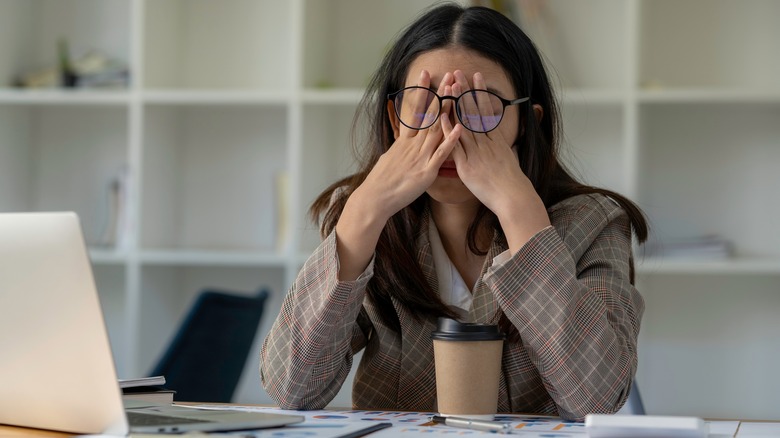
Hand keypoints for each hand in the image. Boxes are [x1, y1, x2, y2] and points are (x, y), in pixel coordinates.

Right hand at [354, 70, 461, 220]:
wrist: (375, 198)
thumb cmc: (381, 181)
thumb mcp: (389, 158)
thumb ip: (400, 148)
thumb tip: (402, 141)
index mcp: (404, 141)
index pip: (414, 110)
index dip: (421, 91)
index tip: (426, 74)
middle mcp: (413, 145)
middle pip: (429, 114)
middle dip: (440, 94)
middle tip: (448, 75)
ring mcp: (420, 156)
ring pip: (437, 129)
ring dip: (448, 109)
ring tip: (457, 92)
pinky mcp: (426, 171)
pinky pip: (441, 154)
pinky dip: (450, 140)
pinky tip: (459, 127)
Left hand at [442, 70, 549, 251]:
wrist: (513, 197)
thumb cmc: (512, 182)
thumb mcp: (509, 159)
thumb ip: (501, 147)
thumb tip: (499, 140)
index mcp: (496, 140)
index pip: (486, 110)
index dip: (480, 93)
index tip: (475, 77)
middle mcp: (486, 142)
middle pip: (474, 112)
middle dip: (466, 91)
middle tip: (458, 72)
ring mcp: (476, 152)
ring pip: (464, 123)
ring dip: (456, 104)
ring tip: (450, 86)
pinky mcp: (467, 165)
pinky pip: (455, 145)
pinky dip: (448, 130)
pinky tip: (441, 116)